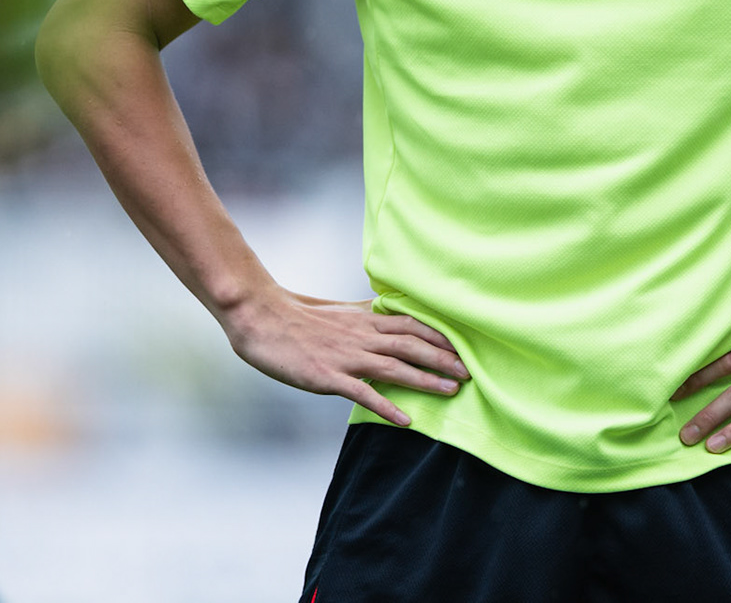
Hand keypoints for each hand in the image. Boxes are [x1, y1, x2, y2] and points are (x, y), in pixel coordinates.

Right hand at [222, 289, 469, 425]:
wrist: (262, 318)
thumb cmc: (296, 315)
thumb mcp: (336, 310)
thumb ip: (363, 313)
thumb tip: (385, 311)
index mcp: (364, 319)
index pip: (411, 324)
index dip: (438, 336)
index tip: (462, 345)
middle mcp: (361, 335)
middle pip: (411, 345)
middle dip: (443, 358)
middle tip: (469, 371)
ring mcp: (346, 356)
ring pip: (395, 367)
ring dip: (426, 379)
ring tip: (451, 391)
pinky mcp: (329, 376)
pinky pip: (364, 393)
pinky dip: (387, 407)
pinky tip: (406, 421)